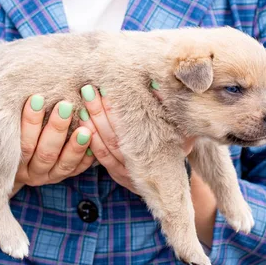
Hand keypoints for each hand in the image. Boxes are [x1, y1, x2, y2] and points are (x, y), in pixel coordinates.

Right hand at [11, 95, 95, 194]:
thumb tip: (26, 90)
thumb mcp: (9, 131)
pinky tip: (93, 140)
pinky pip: (77, 169)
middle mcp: (32, 172)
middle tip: (66, 105)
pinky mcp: (64, 176)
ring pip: (64, 164)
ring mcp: (49, 176)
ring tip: (85, 128)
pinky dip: (86, 156)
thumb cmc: (12, 137)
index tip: (38, 97)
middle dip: (56, 129)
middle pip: (45, 153)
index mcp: (15, 162)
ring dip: (75, 146)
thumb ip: (15, 117)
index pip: (23, 143)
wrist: (16, 164)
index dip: (30, 121)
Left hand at [78, 84, 195, 194]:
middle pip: (113, 135)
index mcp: (154, 150)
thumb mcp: (183, 132)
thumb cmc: (178, 148)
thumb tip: (156, 84)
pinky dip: (91, 140)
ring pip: (104, 146)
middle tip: (89, 90)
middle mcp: (138, 163)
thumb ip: (170, 109)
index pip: (129, 128)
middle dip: (99, 111)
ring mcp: (125, 171)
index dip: (115, 110)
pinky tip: (82, 123)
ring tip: (82, 102)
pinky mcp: (117, 174)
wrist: (174, 179)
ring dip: (90, 124)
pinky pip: (101, 157)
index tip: (107, 89)